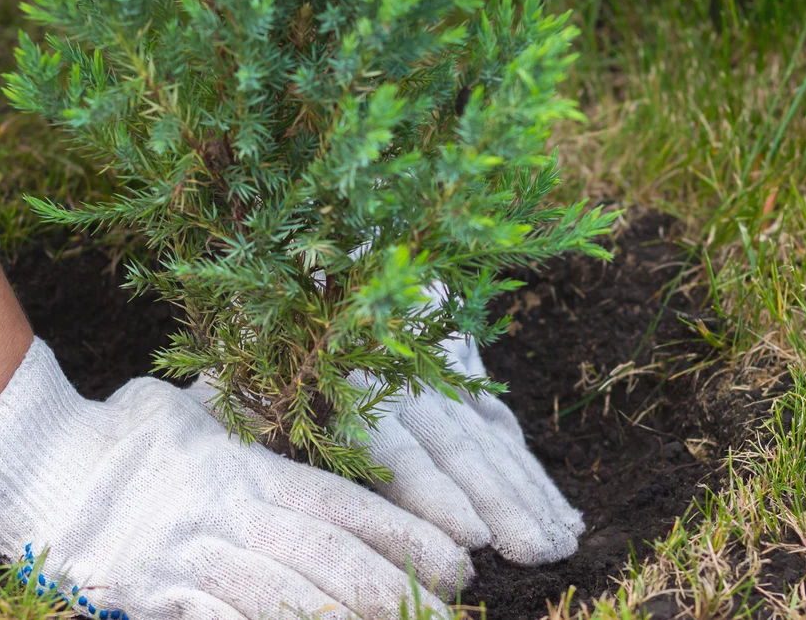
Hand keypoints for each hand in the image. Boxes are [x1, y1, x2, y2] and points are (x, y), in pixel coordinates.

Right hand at [0, 338, 471, 619]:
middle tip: (449, 607)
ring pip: (282, 597)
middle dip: (391, 587)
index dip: (403, 535)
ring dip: (342, 618)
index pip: (341, 504)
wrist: (31, 466)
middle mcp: (224, 512)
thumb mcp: (191, 409)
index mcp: (243, 466)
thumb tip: (293, 396)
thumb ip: (248, 418)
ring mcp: (188, 558)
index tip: (453, 558)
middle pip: (323, 556)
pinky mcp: (152, 596)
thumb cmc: (120, 433)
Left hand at [189, 335, 583, 566]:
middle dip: (503, 507)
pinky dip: (536, 475)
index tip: (472, 540)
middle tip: (538, 557)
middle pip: (461, 452)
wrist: (329, 247)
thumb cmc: (269, 334)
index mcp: (350, 387)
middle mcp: (404, 383)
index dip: (435, 494)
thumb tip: (255, 490)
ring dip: (530, 497)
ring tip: (561, 546)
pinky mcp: (467, 378)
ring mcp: (442, 378)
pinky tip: (563, 515)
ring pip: (493, 445)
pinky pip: (505, 431)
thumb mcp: (242, 379)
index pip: (398, 449)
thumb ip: (255, 425)